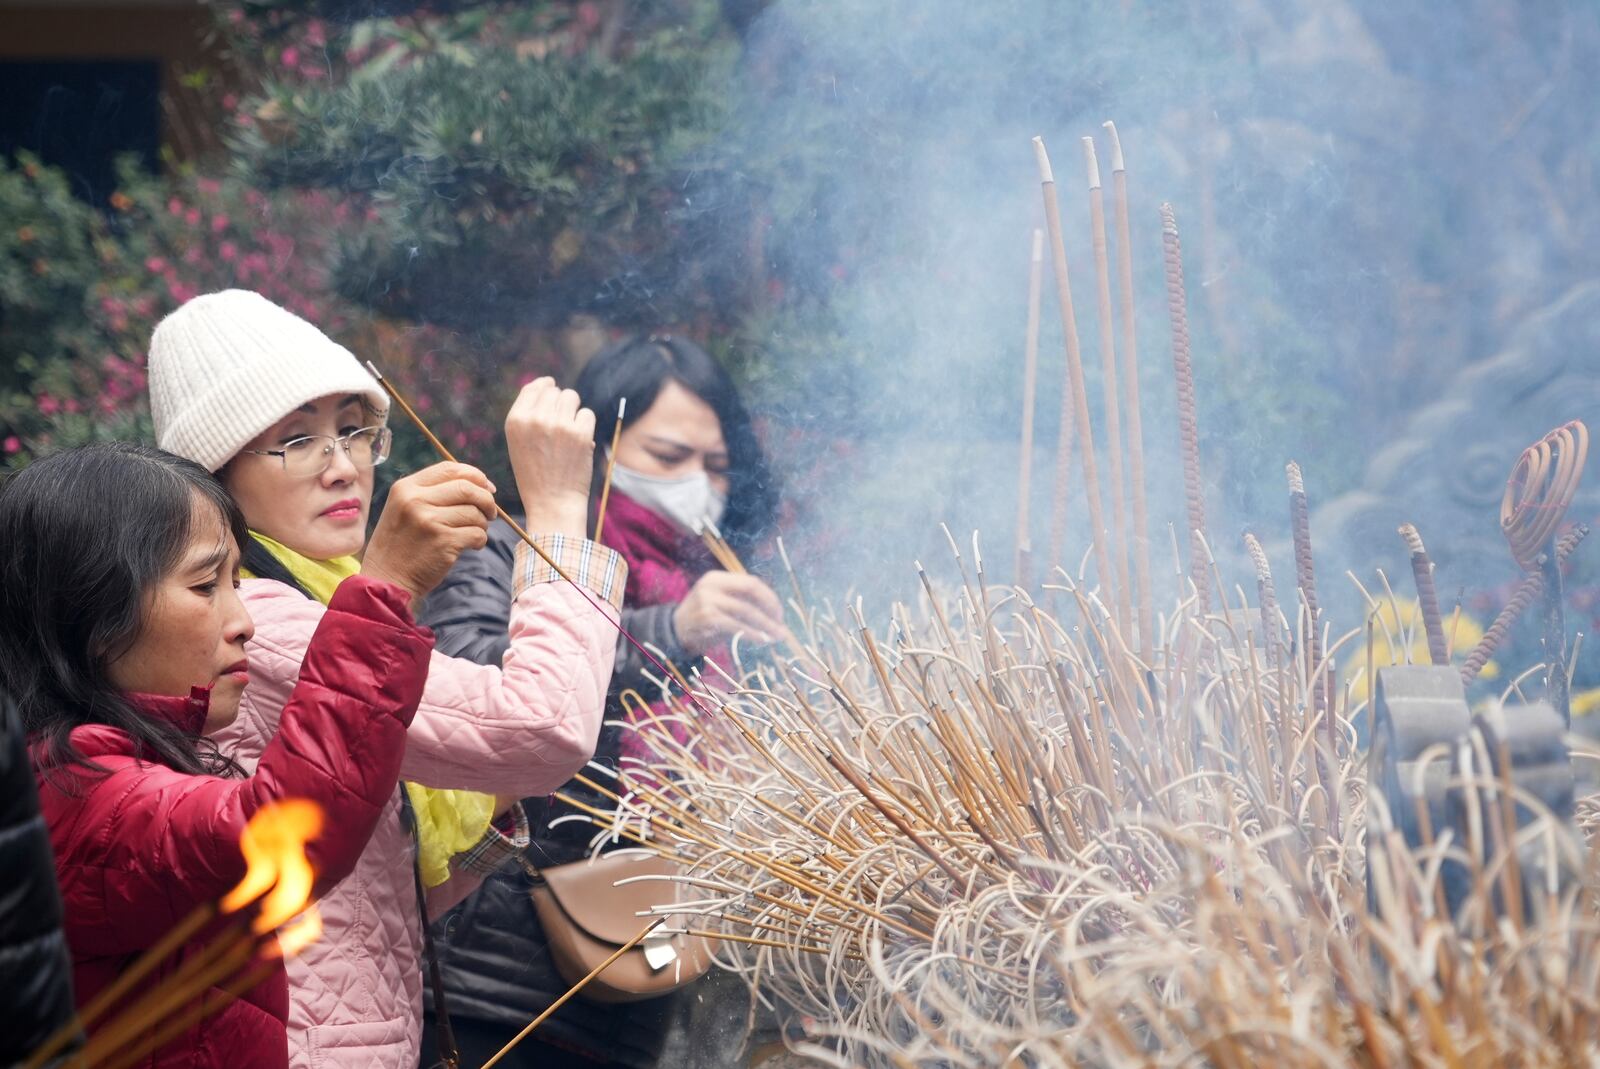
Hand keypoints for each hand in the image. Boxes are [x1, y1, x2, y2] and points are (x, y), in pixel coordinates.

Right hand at [361, 462, 496, 601]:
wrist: (386, 580)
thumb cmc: (401, 545)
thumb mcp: (404, 508)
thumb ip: (433, 493)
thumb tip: (482, 484)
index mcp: (406, 487)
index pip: (449, 468)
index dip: (475, 475)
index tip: (487, 488)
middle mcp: (416, 500)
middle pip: (467, 487)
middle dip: (486, 499)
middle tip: (490, 513)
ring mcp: (429, 521)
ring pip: (475, 512)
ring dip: (483, 523)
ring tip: (473, 533)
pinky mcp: (444, 542)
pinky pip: (477, 534)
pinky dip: (480, 540)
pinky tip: (470, 546)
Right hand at [505, 377, 593, 537]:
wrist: (552, 503)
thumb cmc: (535, 474)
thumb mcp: (518, 442)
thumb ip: (528, 414)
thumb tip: (549, 384)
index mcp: (515, 421)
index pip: (533, 388)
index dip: (545, 385)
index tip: (551, 386)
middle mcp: (535, 419)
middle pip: (555, 391)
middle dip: (560, 402)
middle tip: (560, 425)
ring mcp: (559, 425)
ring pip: (572, 397)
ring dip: (573, 410)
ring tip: (569, 431)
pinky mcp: (580, 434)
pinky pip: (587, 414)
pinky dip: (586, 426)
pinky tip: (580, 441)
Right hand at [672, 572, 789, 655]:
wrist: (673, 632)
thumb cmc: (701, 619)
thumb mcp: (719, 603)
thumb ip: (741, 602)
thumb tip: (773, 614)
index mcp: (717, 578)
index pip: (751, 582)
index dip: (769, 597)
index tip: (779, 614)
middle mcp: (712, 585)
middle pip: (751, 590)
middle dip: (770, 609)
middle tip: (781, 626)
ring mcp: (708, 600)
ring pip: (746, 610)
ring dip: (765, 625)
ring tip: (776, 636)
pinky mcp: (707, 617)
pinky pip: (736, 625)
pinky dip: (752, 633)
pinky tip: (761, 640)